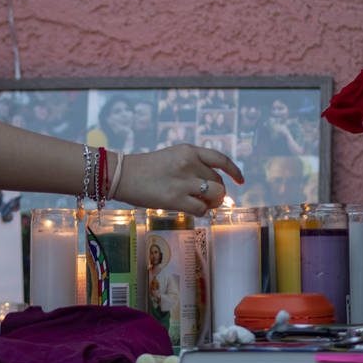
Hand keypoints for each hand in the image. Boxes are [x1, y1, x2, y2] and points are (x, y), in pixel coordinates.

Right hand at [114, 144, 243, 215]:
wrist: (123, 175)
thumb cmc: (146, 169)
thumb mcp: (172, 157)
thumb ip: (193, 165)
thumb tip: (215, 186)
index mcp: (188, 150)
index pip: (221, 159)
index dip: (234, 171)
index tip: (240, 180)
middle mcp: (189, 163)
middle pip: (219, 181)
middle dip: (218, 192)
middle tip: (209, 199)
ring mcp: (183, 181)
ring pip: (216, 195)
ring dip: (213, 202)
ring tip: (203, 204)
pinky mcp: (176, 199)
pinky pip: (202, 209)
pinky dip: (201, 212)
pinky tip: (192, 209)